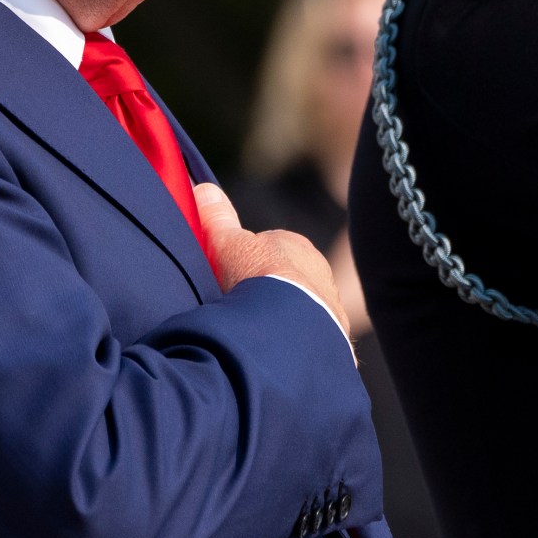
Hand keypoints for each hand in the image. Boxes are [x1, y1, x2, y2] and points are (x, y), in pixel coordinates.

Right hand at [193, 184, 348, 337]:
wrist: (291, 328)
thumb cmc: (258, 280)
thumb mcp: (227, 245)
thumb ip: (216, 219)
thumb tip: (203, 187)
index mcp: (297, 247)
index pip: (271, 248)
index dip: (248, 262)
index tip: (231, 277)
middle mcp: (320, 273)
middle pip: (289, 279)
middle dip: (270, 291)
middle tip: (243, 308)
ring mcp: (330, 306)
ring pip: (303, 308)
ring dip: (285, 318)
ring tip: (258, 333)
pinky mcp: (334, 337)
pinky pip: (313, 337)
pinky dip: (297, 341)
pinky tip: (277, 349)